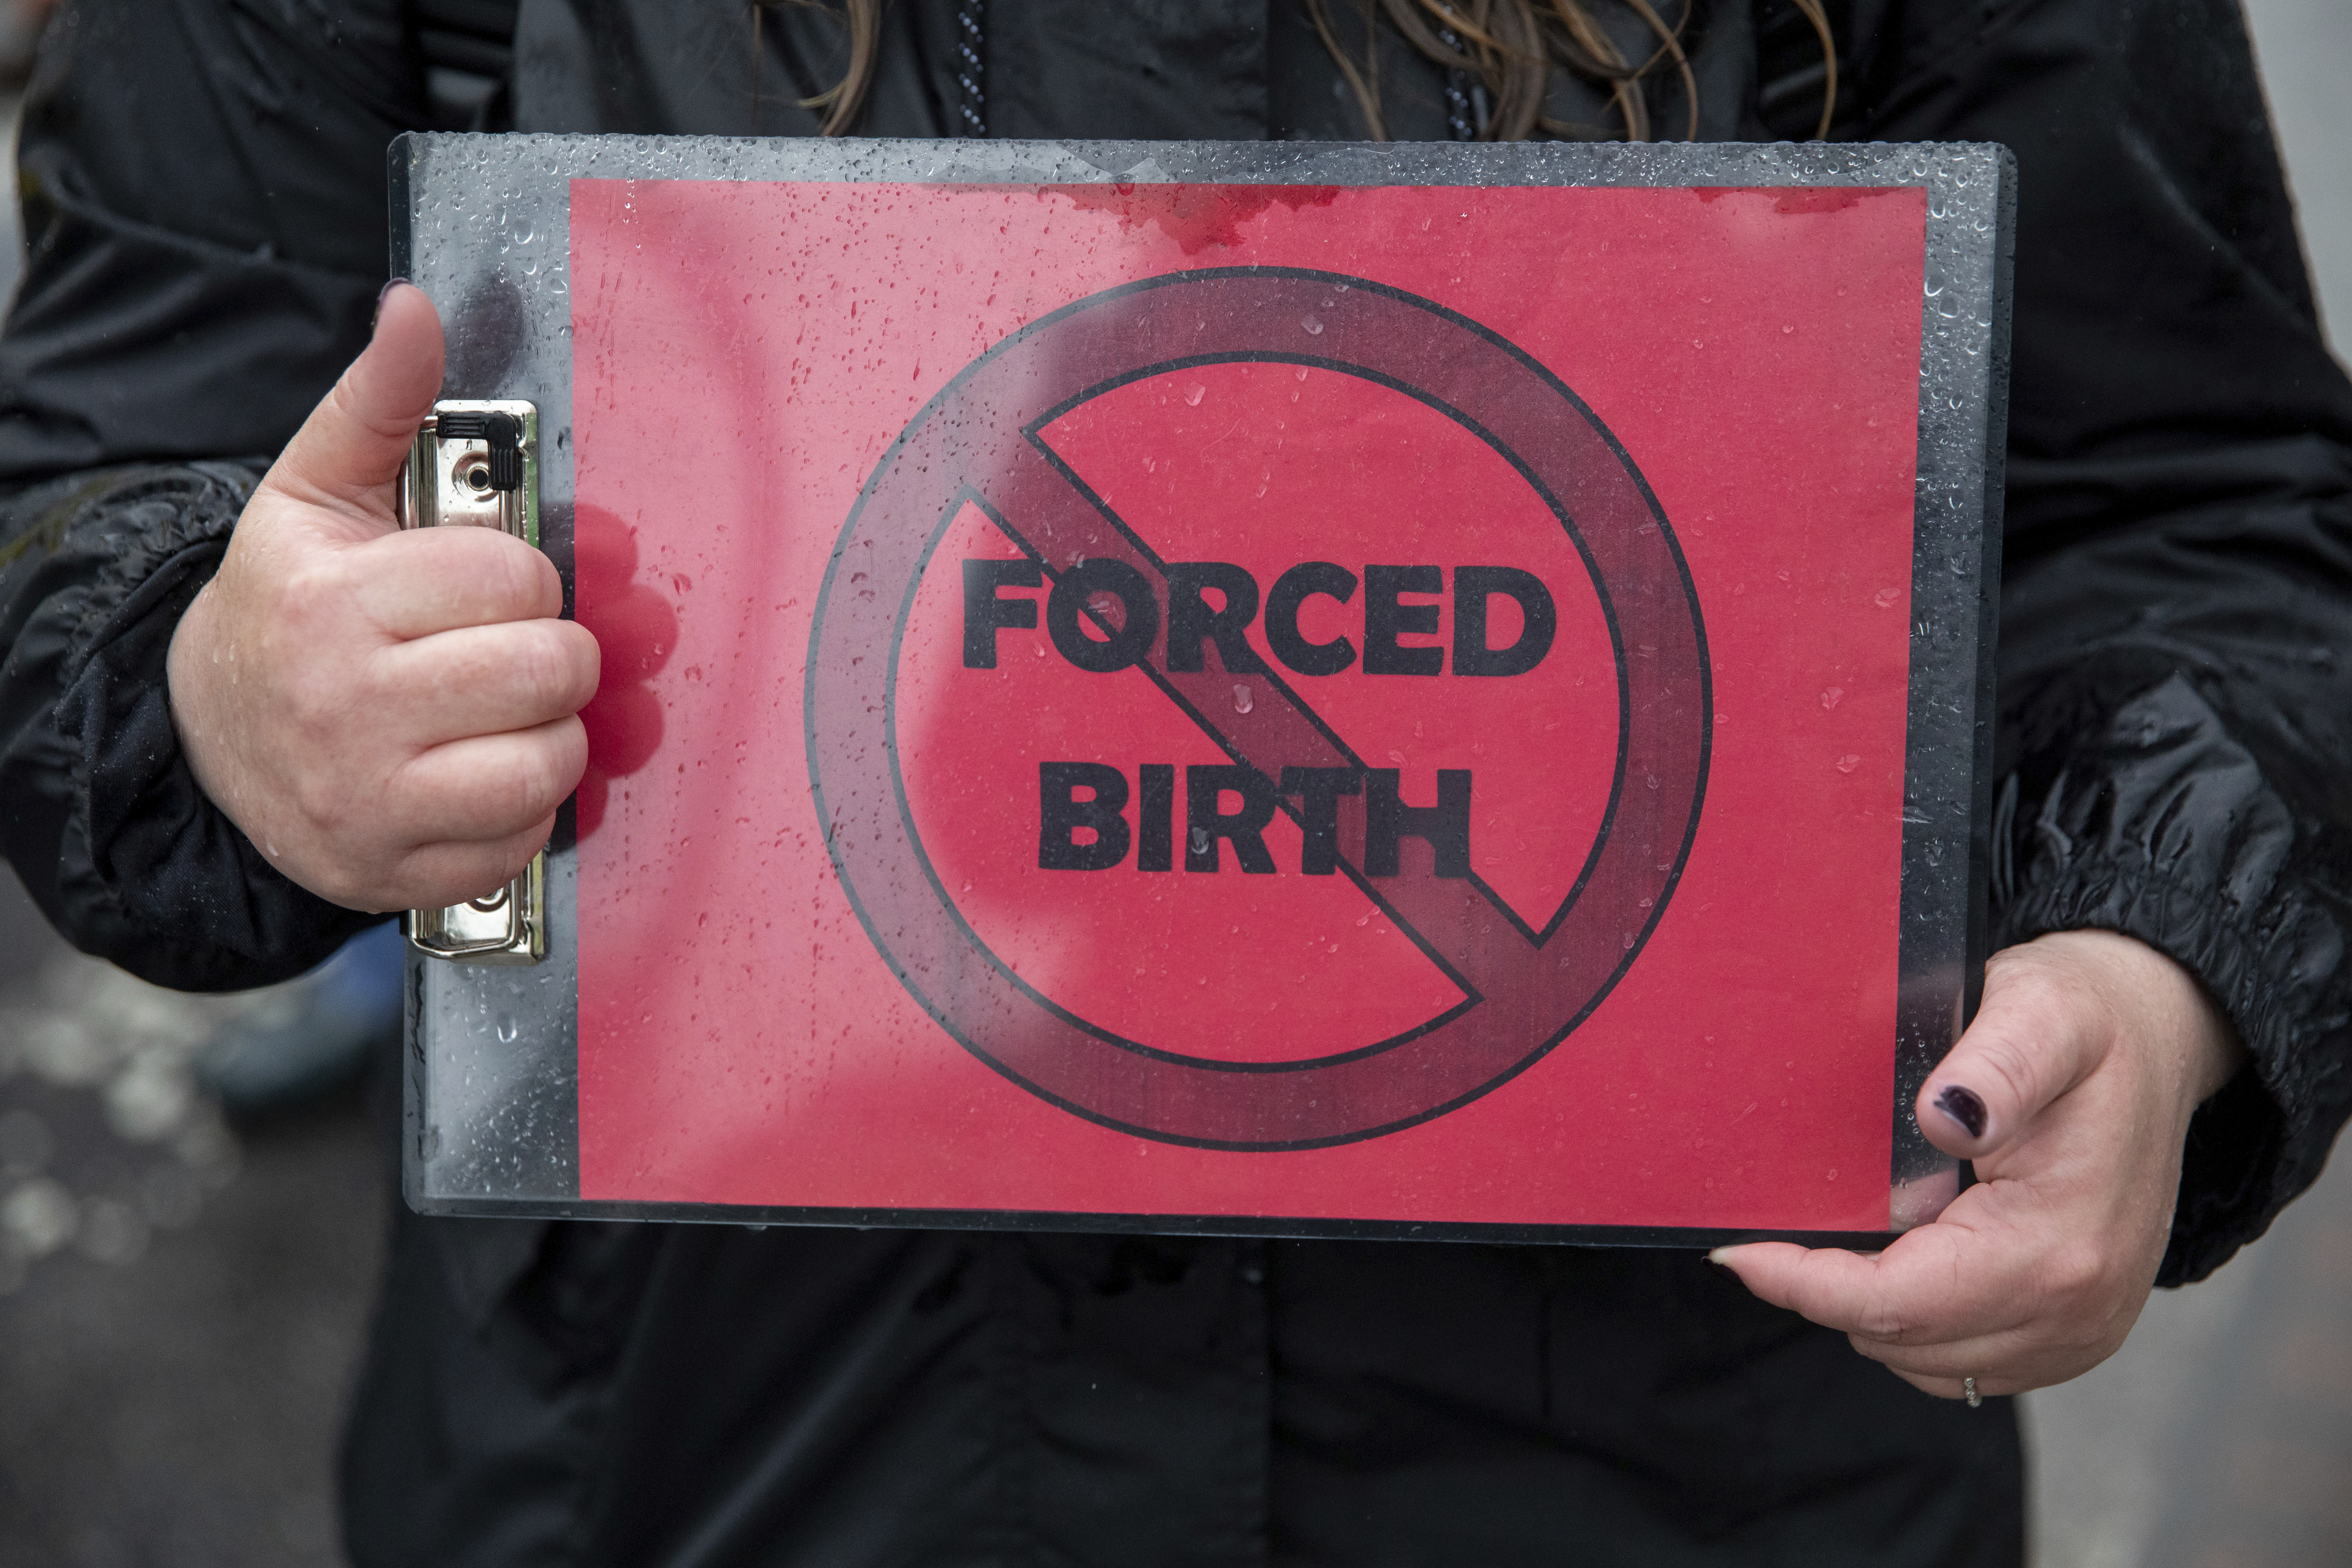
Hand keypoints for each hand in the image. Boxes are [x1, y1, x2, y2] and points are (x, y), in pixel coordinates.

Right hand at [166, 283, 599, 912]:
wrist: (211, 735)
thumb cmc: (288, 607)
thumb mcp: (317, 494)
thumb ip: (379, 401)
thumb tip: (415, 308)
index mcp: (336, 605)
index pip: (516, 579)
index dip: (522, 578)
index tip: (485, 588)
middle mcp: (347, 708)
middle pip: (547, 670)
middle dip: (553, 654)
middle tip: (514, 650)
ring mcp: (370, 800)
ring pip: (547, 762)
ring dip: (551, 735)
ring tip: (505, 713)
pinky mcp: (394, 871)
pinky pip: (523, 841)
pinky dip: (524, 811)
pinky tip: (482, 774)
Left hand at [1711, 929, 2242, 1399]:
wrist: (2156, 1041)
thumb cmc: (2090, 1022)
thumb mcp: (2044, 1014)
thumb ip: (1996, 1066)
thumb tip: (1944, 1116)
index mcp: (2061, 1246)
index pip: (1898, 1301)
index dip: (1805, 1284)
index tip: (1736, 1253)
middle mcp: (2079, 1309)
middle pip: (1906, 1340)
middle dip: (1828, 1295)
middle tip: (1780, 1234)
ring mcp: (2083, 1332)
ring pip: (1928, 1363)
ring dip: (1871, 1312)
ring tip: (1846, 1242)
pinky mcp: (2077, 1335)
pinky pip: (1965, 1363)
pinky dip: (1917, 1325)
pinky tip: (1901, 1259)